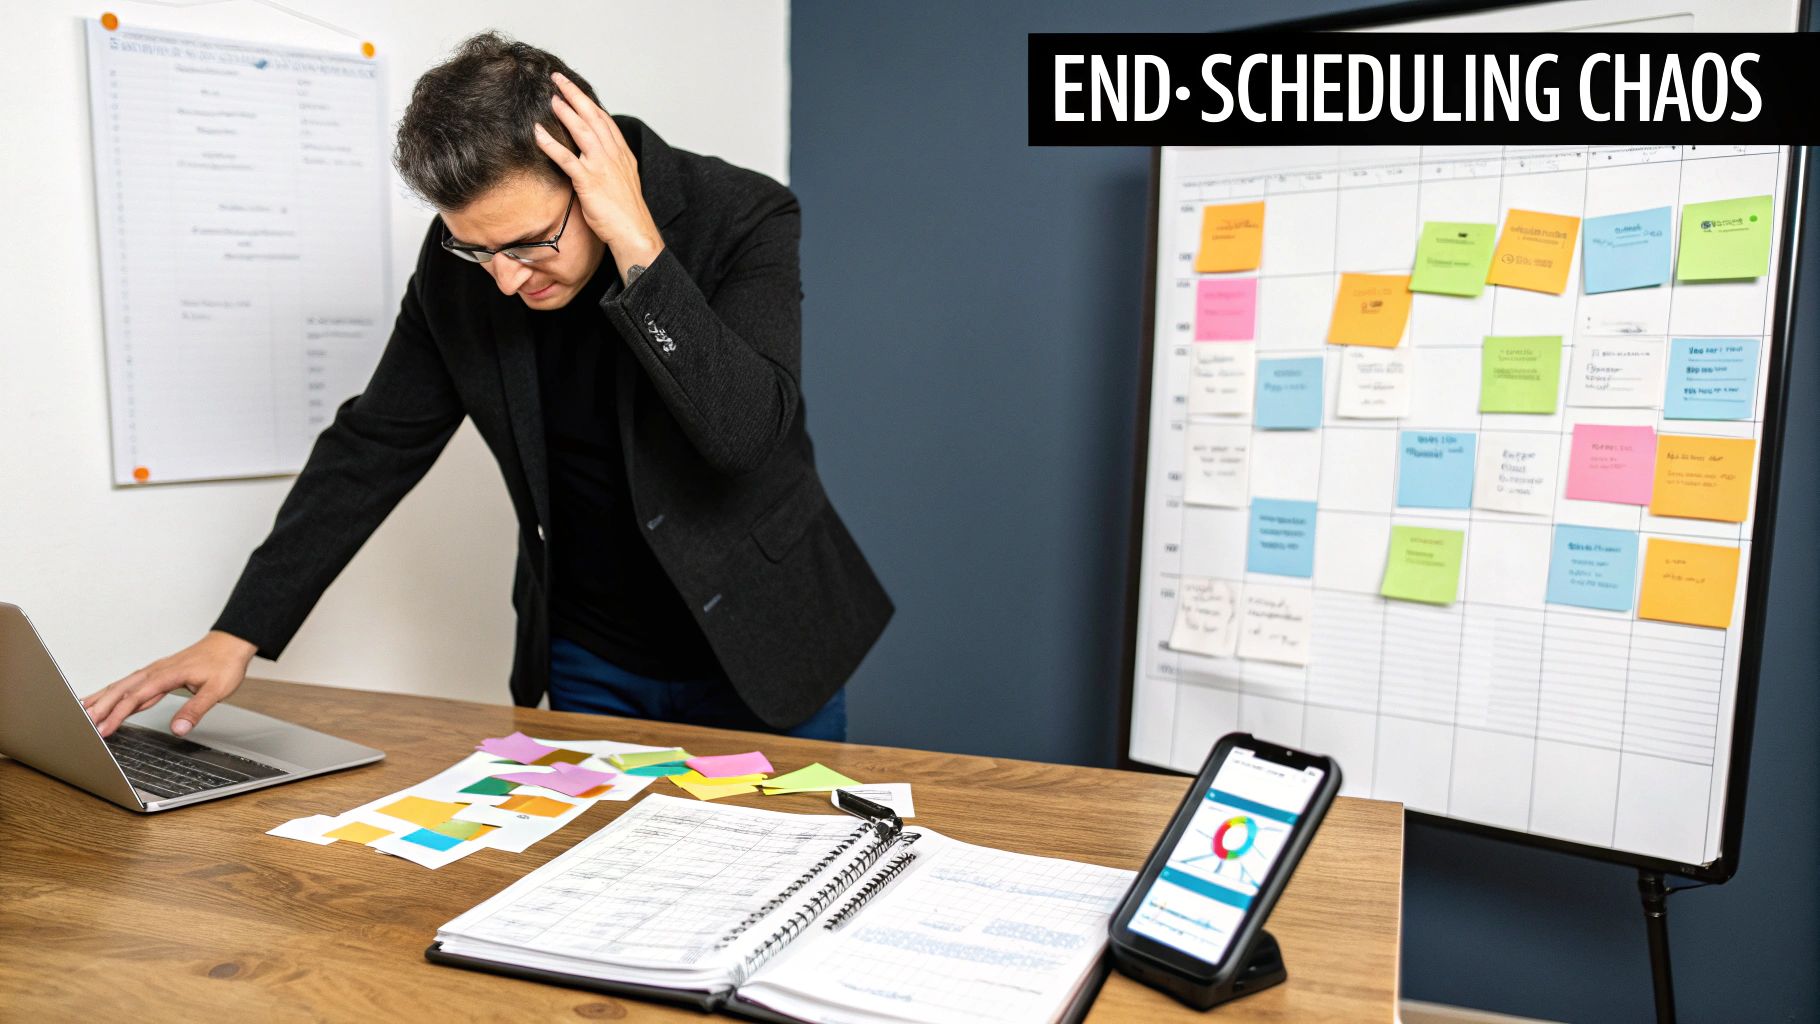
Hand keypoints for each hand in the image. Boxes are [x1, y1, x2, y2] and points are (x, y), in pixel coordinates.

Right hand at [82, 631, 258, 738]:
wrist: (231, 643)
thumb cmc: (224, 664)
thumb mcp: (216, 690)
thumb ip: (195, 709)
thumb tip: (178, 729)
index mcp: (166, 675)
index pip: (136, 697)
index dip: (117, 715)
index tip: (104, 729)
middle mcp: (156, 671)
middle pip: (121, 690)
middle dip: (100, 707)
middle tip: (82, 724)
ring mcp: (155, 671)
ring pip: (122, 685)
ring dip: (102, 698)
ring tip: (82, 711)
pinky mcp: (158, 673)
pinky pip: (131, 684)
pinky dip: (115, 692)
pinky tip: (107, 699)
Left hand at [532, 72, 664, 283]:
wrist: (634, 232)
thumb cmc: (627, 213)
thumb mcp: (624, 182)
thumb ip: (611, 166)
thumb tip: (598, 160)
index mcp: (622, 154)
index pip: (604, 120)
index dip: (588, 102)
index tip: (575, 90)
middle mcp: (613, 155)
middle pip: (592, 116)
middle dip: (574, 95)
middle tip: (559, 79)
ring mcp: (601, 166)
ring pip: (582, 130)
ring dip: (565, 111)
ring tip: (551, 97)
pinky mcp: (589, 181)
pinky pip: (566, 158)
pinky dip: (550, 143)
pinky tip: (537, 133)